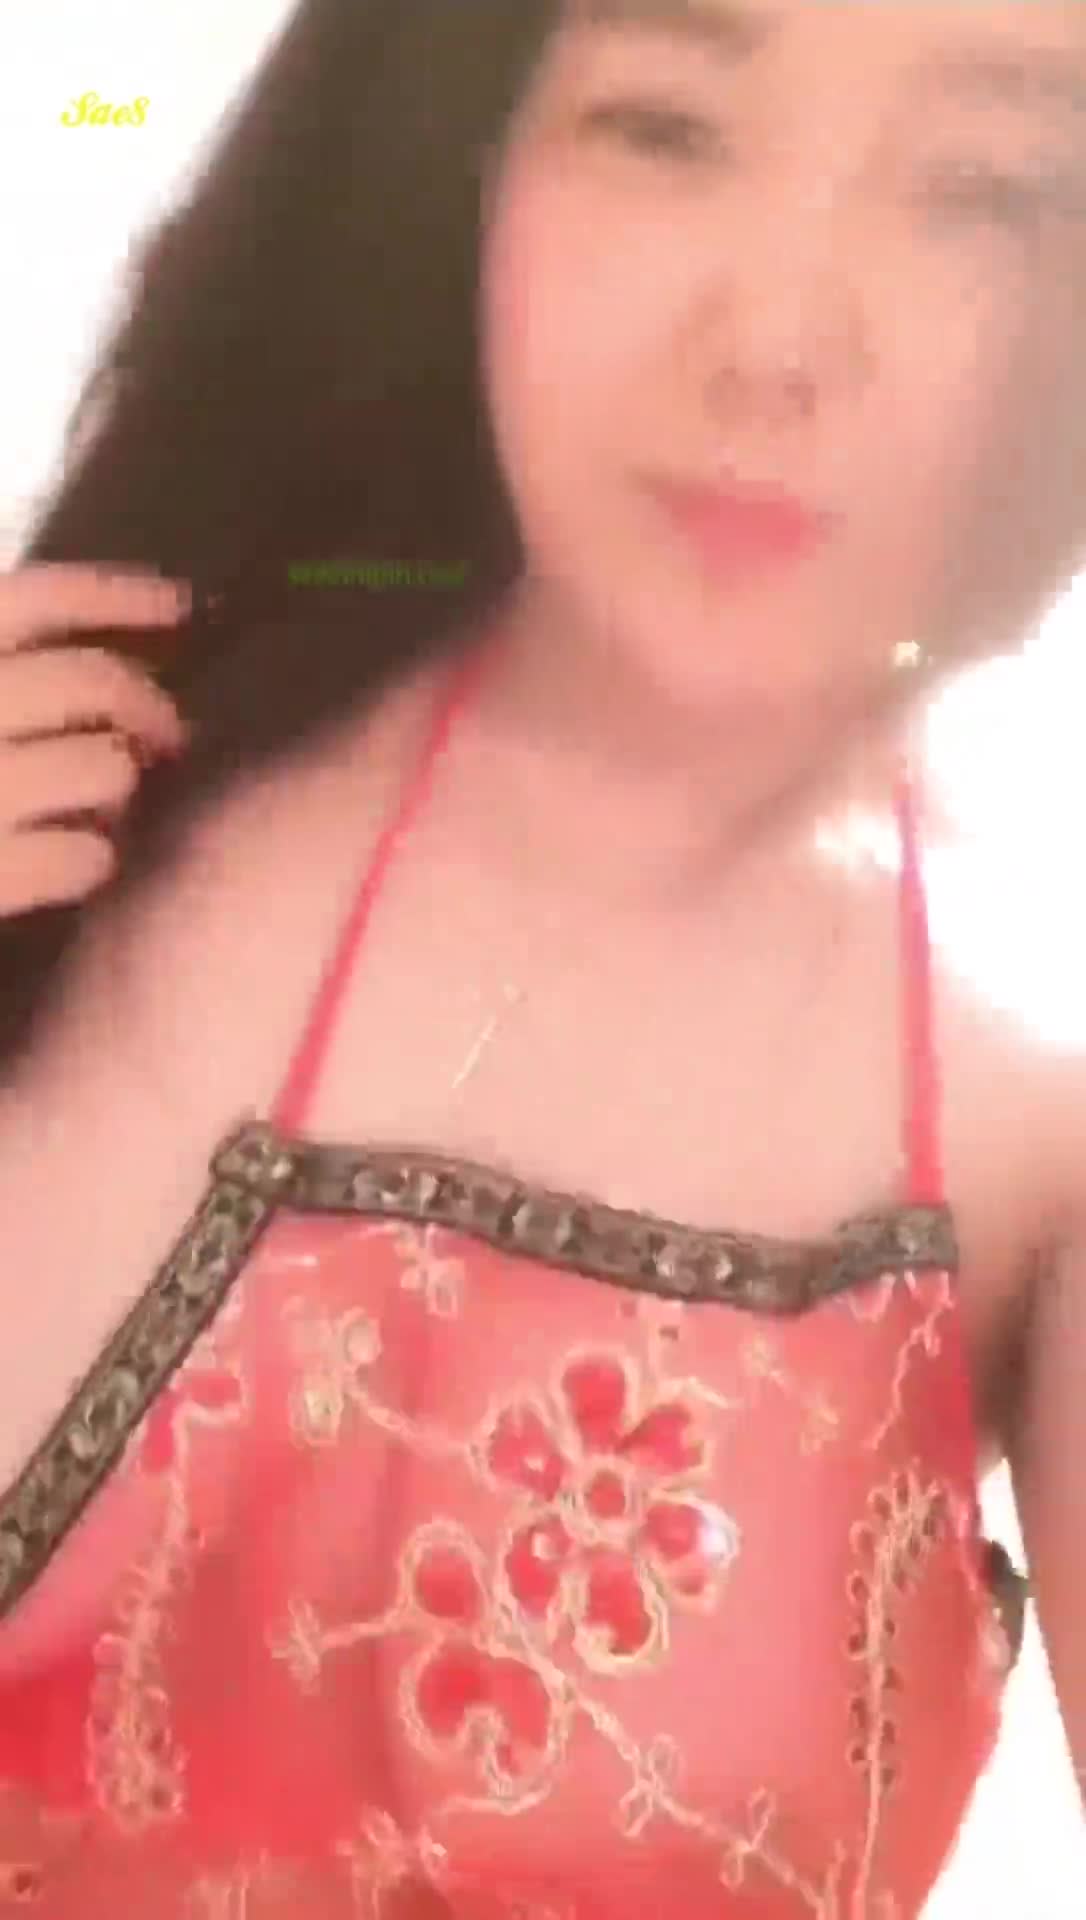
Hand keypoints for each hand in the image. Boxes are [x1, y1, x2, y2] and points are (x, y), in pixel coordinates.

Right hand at [0, 564, 190, 915]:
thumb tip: (94, 666)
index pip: (34, 600)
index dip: (116, 595)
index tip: (179, 605)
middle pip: (94, 683)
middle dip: (151, 708)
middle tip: (169, 737)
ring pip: (108, 769)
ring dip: (119, 788)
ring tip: (102, 806)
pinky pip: (84, 857)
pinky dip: (92, 860)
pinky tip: (75, 863)